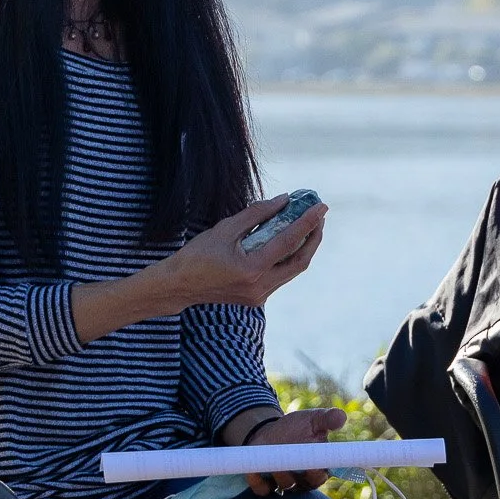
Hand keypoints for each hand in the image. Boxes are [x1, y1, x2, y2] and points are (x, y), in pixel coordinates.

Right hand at [156, 194, 327, 310]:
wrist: (179, 286)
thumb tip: (283, 201)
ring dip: (302, 248)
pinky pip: (281, 276)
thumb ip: (256, 214)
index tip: (321, 207)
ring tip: (307, 226)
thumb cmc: (197, 255)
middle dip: (313, 238)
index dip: (307, 223)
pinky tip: (286, 241)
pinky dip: (287, 257)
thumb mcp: (225, 229)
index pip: (288, 243)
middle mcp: (260, 287)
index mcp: (252, 269)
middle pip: (300, 262)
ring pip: (292, 270)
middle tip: (318, 216)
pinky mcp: (257, 298)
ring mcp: (260, 296)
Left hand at [230, 406, 346, 495]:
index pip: (323, 474)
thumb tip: (341, 417)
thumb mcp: (313, 420)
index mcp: (319, 466)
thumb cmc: (296, 428)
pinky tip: (252, 472)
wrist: (270, 431)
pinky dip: (257, 482)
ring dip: (280, 475)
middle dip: (301, 475)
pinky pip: (262, 489)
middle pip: (306, 484)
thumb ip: (328, 419)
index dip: (319, 471)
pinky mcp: (265, 484)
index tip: (315, 464)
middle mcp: (304, 480)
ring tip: (274, 461)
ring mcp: (284, 482)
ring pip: (285, 485)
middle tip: (296, 462)